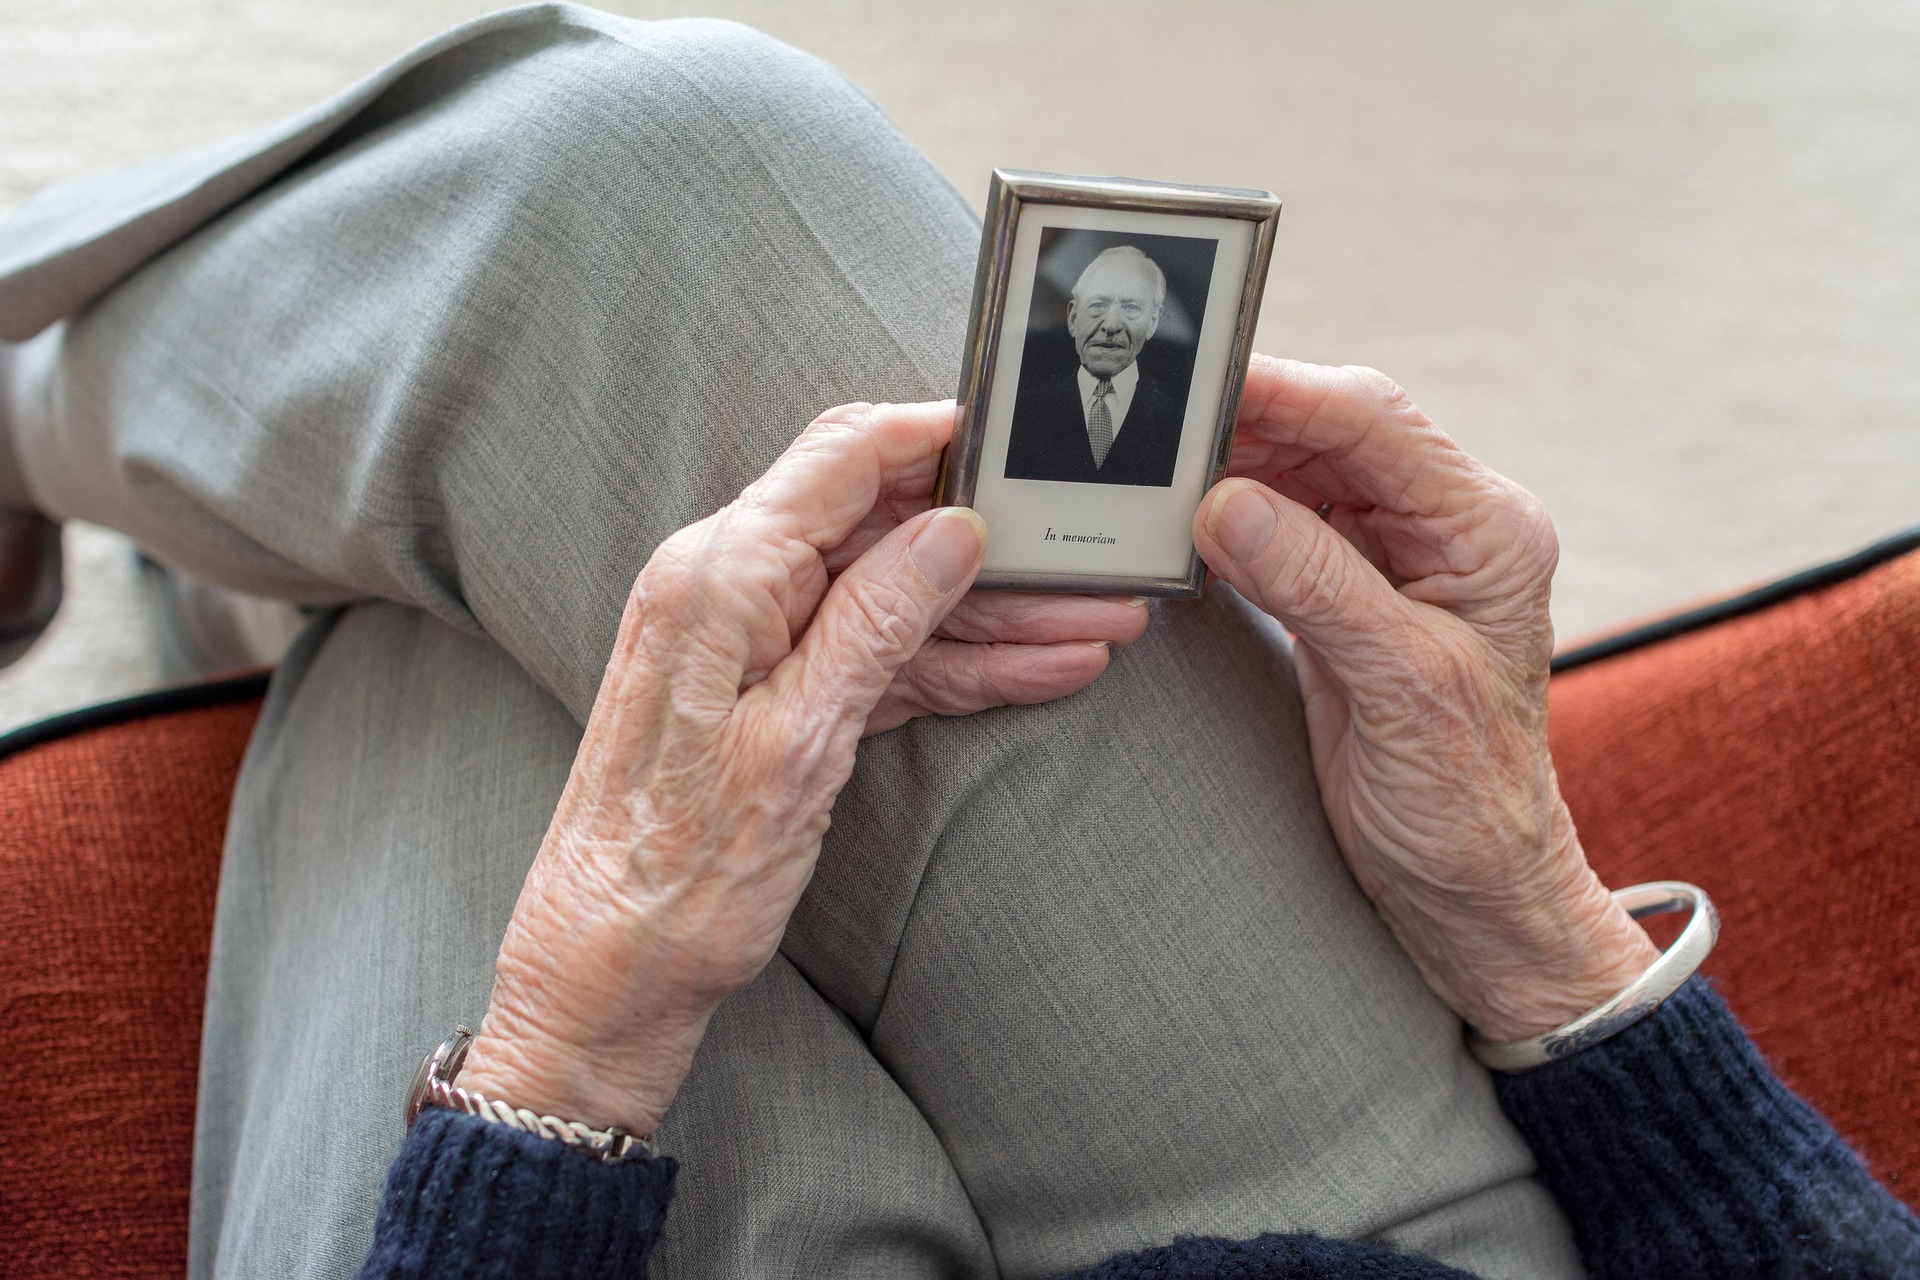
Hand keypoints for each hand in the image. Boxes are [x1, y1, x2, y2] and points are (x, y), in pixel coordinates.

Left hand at [461, 401, 1144, 1131]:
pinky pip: (876, 658)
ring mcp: (751, 643)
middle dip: (993, 543)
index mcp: (720, 576)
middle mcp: (728, 589)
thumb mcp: (798, 743)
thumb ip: (874, 623)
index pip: (842, 458)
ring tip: (1096, 622)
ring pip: (893, 599)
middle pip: (882, 529)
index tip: (1018, 435)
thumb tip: (951, 534)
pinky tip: (1040, 667)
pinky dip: (955, 665)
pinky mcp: (772, 697)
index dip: (936, 437)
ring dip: (995, 614)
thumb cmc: (679, 876)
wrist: (608, 974)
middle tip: (1090, 557)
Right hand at [1193, 357, 1656, 1044]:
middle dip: (1245, 417)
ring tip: (1151, 461)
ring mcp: (1396, 557)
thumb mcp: (1398, 690)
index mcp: (1486, 531)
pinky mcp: (1349, 591)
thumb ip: (1315, 585)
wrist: (1472, 889)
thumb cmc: (1466, 805)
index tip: (1199, 378)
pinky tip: (1181, 514)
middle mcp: (1446, 528)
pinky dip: (1229, 514)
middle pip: (1334, 433)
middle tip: (1152, 413)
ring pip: (1302, 471)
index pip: (1376, 424)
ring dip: (1229, 462)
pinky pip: (1282, 524)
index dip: (1285, 391)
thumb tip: (1223, 503)